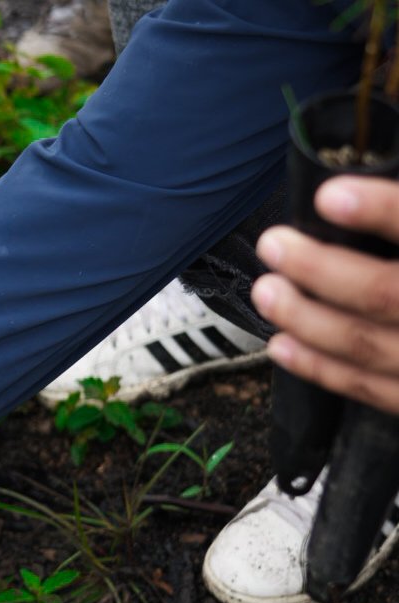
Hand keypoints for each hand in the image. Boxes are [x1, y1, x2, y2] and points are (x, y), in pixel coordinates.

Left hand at [252, 175, 398, 413]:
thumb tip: (379, 162)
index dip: (383, 212)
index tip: (329, 194)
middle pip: (388, 294)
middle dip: (320, 269)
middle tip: (275, 243)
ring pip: (369, 346)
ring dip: (306, 318)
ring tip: (267, 290)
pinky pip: (371, 389)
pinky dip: (320, 368)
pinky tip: (282, 344)